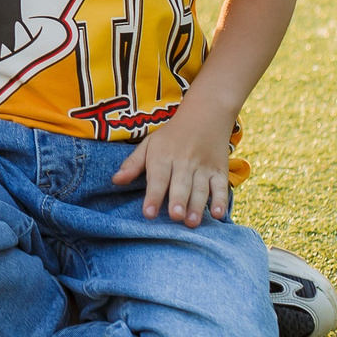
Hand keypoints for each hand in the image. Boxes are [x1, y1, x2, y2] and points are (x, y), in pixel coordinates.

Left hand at [111, 100, 235, 226]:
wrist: (205, 114)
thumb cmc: (171, 136)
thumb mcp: (149, 144)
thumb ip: (133, 164)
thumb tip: (114, 181)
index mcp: (163, 156)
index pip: (157, 178)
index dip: (153, 196)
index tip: (148, 214)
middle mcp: (183, 162)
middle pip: (180, 184)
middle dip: (178, 201)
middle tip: (175, 217)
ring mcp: (203, 167)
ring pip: (200, 188)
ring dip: (197, 205)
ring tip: (191, 222)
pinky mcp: (220, 171)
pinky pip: (221, 186)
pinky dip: (221, 199)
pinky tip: (218, 213)